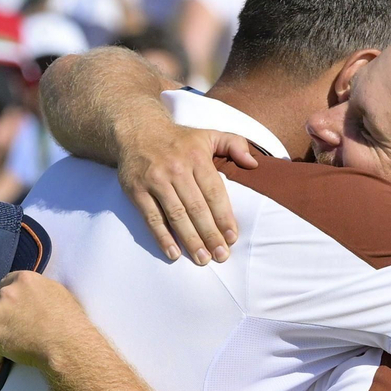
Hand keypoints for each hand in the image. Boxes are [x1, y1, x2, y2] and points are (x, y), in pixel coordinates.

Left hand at [0, 271, 94, 368]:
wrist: (66, 345)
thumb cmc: (69, 321)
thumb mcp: (56, 292)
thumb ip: (36, 289)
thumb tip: (29, 296)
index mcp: (23, 279)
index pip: (5, 283)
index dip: (5, 295)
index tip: (7, 305)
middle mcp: (7, 293)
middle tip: (4, 325)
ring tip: (1, 345)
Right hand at [117, 124, 258, 264]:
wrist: (136, 131)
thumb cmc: (179, 140)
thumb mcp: (208, 135)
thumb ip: (235, 144)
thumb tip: (254, 164)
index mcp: (196, 157)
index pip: (214, 192)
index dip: (224, 217)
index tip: (232, 238)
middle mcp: (176, 169)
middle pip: (196, 208)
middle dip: (210, 234)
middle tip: (221, 256)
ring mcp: (155, 180)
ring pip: (176, 216)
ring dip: (190, 240)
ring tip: (203, 259)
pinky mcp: (136, 190)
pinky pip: (152, 218)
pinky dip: (162, 237)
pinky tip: (174, 253)